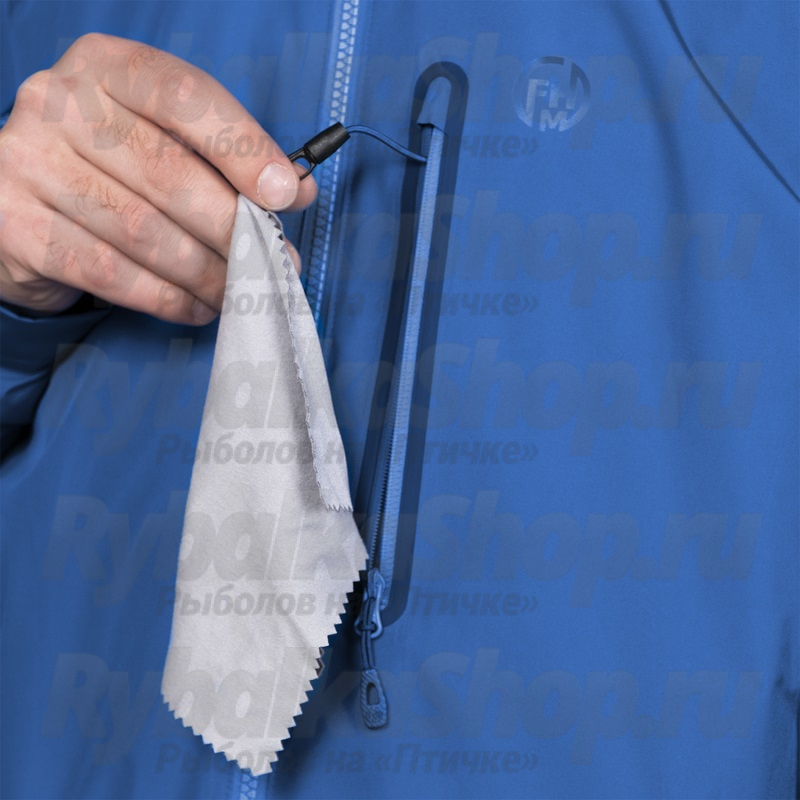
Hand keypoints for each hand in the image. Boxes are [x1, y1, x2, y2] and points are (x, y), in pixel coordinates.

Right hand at [0, 33, 315, 323]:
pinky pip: (110, 273)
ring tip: (240, 290)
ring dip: (205, 272)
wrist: (17, 199)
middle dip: (233, 227)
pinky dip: (167, 298)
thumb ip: (223, 158)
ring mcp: (29, 162)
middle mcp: (58, 103)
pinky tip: (198, 306)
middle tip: (274, 261)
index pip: (184, 96)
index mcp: (105, 66)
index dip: (243, 147)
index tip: (286, 194)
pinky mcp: (17, 225)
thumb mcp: (160, 140)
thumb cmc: (110, 168)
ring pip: (142, 231)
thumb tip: (295, 191)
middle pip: (168, 173)